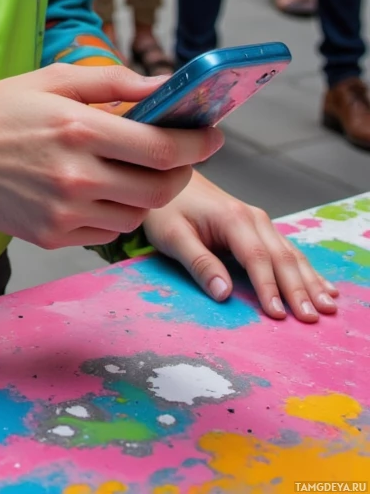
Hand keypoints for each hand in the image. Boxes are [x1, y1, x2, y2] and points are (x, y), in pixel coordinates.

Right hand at [0, 65, 221, 249]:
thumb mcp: (54, 79)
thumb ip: (115, 82)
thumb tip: (165, 85)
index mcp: (79, 129)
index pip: (163, 148)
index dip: (199, 144)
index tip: (213, 135)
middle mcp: (76, 175)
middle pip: (160, 189)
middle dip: (182, 172)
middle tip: (182, 156)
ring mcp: (64, 212)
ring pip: (137, 214)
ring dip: (149, 194)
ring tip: (135, 170)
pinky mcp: (52, 237)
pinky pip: (105, 231)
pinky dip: (115, 212)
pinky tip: (101, 189)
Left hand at [143, 169, 339, 321]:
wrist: (169, 177)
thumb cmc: (168, 208)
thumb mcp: (173, 235)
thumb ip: (199, 262)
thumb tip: (224, 293)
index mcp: (232, 219)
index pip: (257, 258)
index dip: (268, 288)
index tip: (277, 315)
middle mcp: (253, 218)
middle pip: (282, 257)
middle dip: (299, 289)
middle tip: (313, 318)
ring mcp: (260, 221)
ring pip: (291, 254)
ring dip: (310, 281)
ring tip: (328, 306)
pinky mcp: (260, 227)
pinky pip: (288, 250)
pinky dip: (306, 270)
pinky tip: (323, 286)